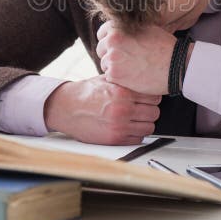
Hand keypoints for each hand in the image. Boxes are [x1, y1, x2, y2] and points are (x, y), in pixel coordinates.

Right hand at [43, 75, 160, 144]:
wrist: (66, 108)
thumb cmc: (85, 93)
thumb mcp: (107, 79)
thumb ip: (126, 81)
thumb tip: (144, 80)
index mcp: (122, 92)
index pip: (154, 97)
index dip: (152, 97)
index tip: (149, 98)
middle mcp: (122, 110)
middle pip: (154, 113)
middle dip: (150, 110)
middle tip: (144, 108)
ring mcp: (119, 126)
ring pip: (149, 127)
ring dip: (145, 123)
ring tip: (137, 118)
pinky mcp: (114, 139)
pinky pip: (138, 139)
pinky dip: (136, 134)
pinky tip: (129, 127)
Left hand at [96, 22, 175, 94]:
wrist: (175, 65)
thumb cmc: (164, 46)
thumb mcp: (147, 28)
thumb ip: (129, 27)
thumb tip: (118, 28)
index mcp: (118, 26)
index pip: (102, 33)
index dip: (110, 41)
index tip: (119, 47)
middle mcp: (112, 40)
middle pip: (101, 49)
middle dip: (111, 54)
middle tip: (126, 59)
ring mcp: (112, 58)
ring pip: (104, 64)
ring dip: (114, 67)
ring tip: (131, 68)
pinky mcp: (114, 74)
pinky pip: (109, 77)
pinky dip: (118, 78)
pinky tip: (131, 76)